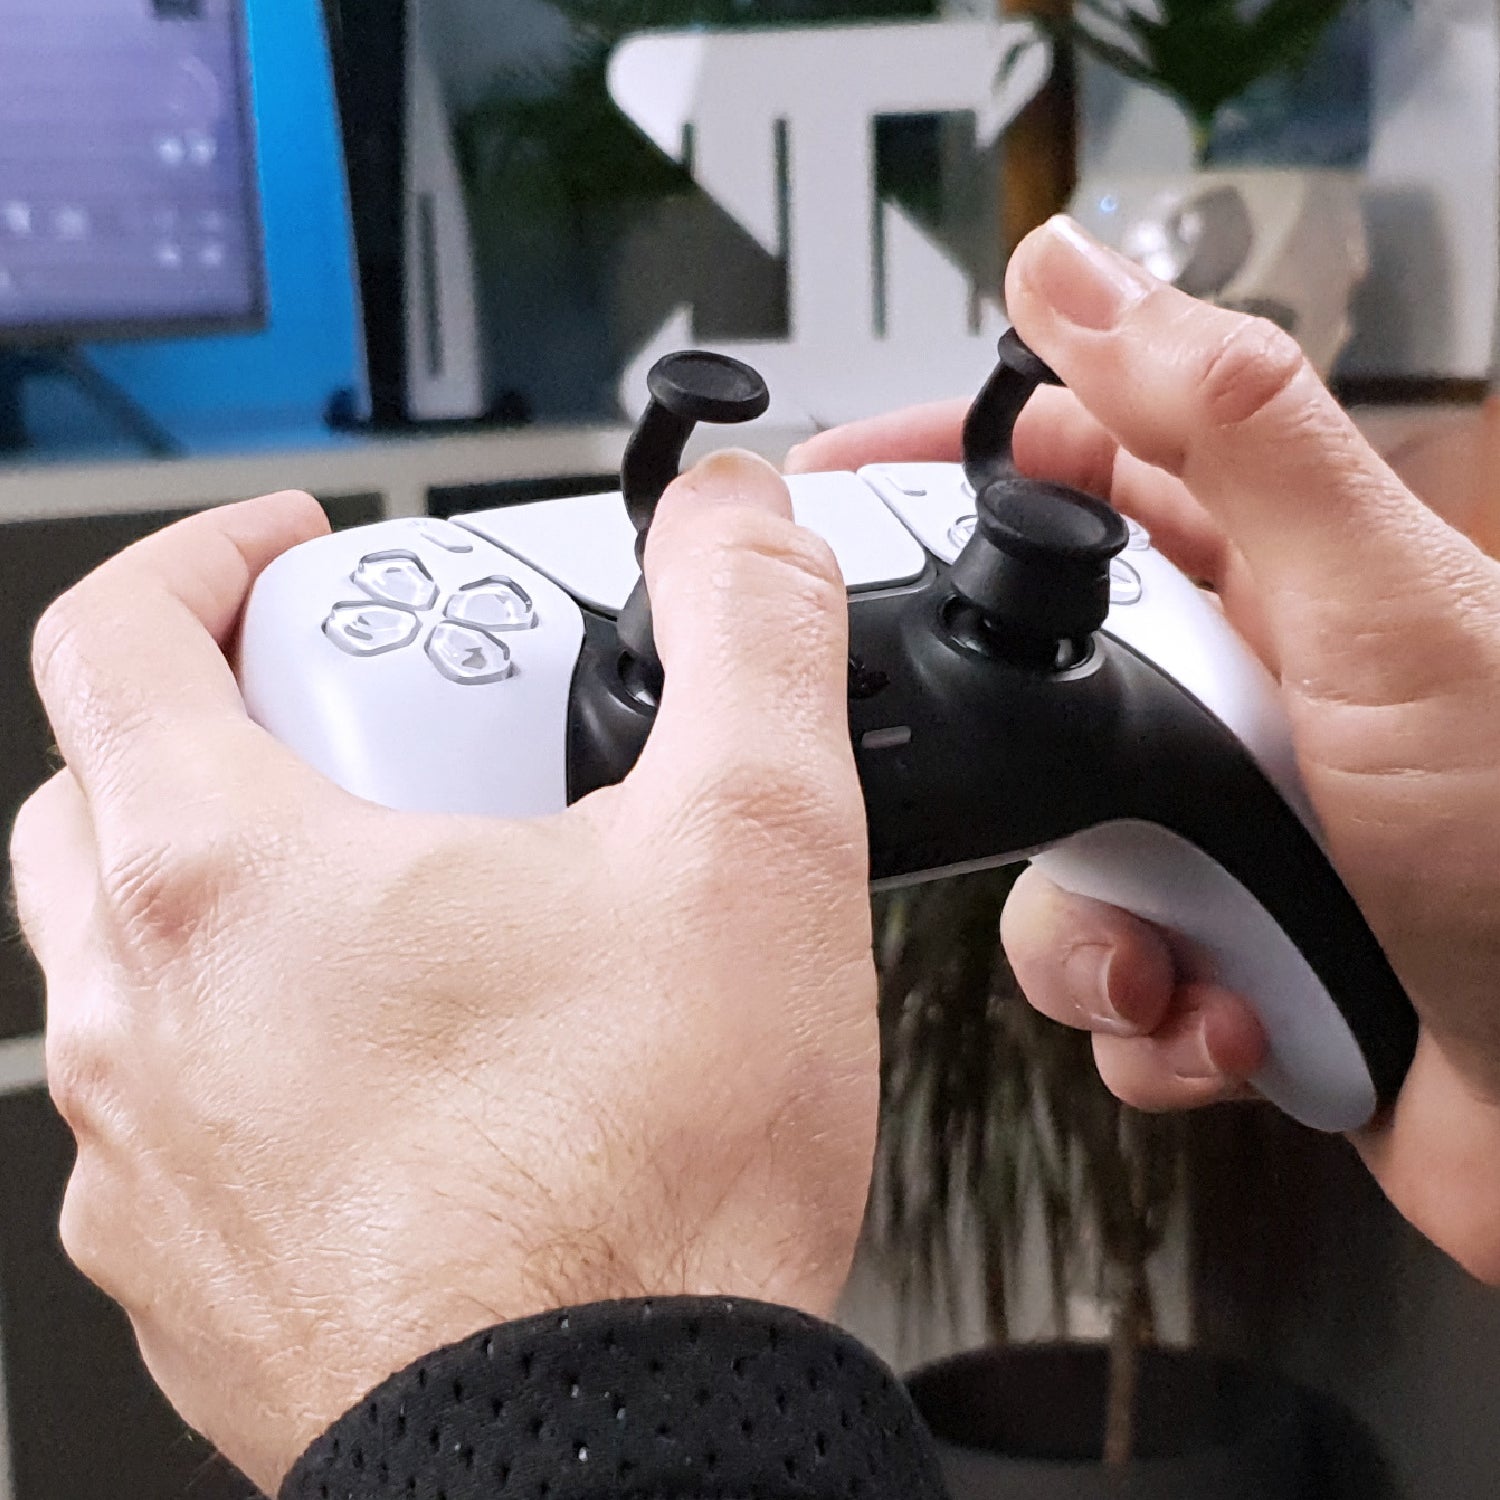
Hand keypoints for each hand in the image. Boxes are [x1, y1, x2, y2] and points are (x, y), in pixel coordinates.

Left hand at [8, 454, 878, 1491]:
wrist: (616, 1464)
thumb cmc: (645, 1192)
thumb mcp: (748, 850)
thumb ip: (747, 640)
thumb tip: (738, 525)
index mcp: (226, 883)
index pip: (116, 636)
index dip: (209, 560)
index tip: (297, 561)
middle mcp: (145, 1021)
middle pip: (109, 792)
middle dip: (237, 723)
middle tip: (386, 739)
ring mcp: (151, 1162)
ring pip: (138, 961)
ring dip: (257, 893)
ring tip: (429, 911)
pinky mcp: (200, 1271)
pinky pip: (191, 1108)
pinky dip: (273, 1045)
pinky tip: (423, 1072)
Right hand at [789, 215, 1499, 1285]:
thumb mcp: (1381, 613)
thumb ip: (1231, 435)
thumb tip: (1078, 277)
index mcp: (1270, 585)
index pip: (1076, 474)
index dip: (953, 468)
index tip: (843, 486)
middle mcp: (1232, 703)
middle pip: (1027, 690)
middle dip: (1014, 778)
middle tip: (1062, 818)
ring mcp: (1219, 833)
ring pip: (1046, 862)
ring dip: (1095, 938)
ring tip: (1189, 958)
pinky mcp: (1213, 950)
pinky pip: (1100, 979)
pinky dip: (1150, 1021)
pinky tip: (1236, 1021)